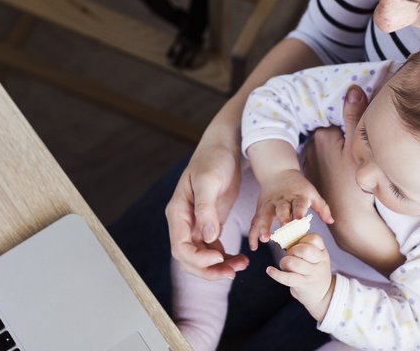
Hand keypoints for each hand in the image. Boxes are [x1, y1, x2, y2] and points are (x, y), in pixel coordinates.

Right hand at [165, 142, 249, 279]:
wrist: (224, 146)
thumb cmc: (214, 159)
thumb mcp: (210, 181)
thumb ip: (206, 209)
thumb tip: (207, 237)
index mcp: (178, 212)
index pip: (180, 247)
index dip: (198, 259)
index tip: (220, 257)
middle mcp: (183, 222)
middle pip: (189, 258)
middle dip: (209, 269)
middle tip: (232, 272)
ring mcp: (195, 224)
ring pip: (202, 257)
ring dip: (219, 266)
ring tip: (241, 266)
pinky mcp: (209, 224)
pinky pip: (212, 249)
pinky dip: (224, 257)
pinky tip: (240, 259)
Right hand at [248, 169, 330, 250]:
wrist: (278, 172)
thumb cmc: (299, 187)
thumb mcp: (312, 193)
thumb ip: (322, 207)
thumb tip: (331, 221)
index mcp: (297, 196)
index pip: (299, 203)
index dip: (299, 211)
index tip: (300, 220)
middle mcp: (282, 200)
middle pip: (281, 209)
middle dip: (282, 220)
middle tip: (284, 232)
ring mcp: (270, 204)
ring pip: (265, 215)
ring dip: (264, 226)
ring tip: (264, 239)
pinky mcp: (260, 209)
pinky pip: (255, 222)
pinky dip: (253, 234)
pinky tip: (253, 247)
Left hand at [266, 234, 335, 320]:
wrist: (323, 294)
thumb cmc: (314, 271)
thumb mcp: (316, 257)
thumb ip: (305, 246)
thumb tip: (284, 236)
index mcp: (322, 252)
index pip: (314, 238)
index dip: (302, 240)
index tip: (299, 245)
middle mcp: (320, 263)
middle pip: (304, 250)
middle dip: (292, 251)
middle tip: (291, 256)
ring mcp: (312, 275)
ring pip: (292, 262)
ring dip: (284, 262)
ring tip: (286, 266)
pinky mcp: (302, 285)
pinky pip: (286, 278)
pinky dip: (275, 273)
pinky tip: (269, 270)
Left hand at [304, 86, 403, 276]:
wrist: (350, 218)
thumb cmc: (357, 183)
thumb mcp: (359, 146)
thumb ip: (355, 115)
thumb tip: (352, 87)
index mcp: (322, 136)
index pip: (336, 119)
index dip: (350, 124)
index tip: (360, 134)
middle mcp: (311, 148)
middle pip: (330, 134)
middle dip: (340, 137)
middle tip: (355, 153)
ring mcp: (310, 164)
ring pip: (326, 150)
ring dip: (335, 153)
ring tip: (348, 166)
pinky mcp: (311, 179)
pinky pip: (323, 165)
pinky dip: (329, 167)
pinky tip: (340, 175)